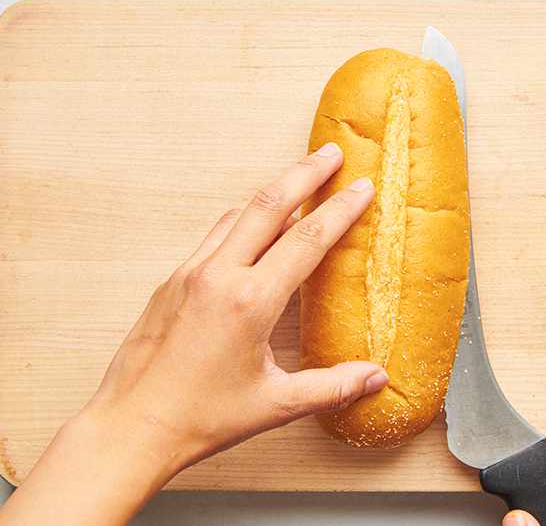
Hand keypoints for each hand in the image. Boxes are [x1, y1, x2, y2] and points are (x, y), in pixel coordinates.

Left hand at [0, 146, 382, 525]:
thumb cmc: (200, 419)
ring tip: (298, 178)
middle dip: (305, 173)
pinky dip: (242, 219)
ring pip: (238, 214)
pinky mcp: (171, 282)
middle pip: (269, 204)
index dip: (340, 209)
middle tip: (333, 152)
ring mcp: (190, 275)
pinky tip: (254, 225)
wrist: (130, 429)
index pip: (307, 239)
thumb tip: (378, 378)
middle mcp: (219, 276)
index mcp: (251, 301)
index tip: (363, 187)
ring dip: (272, 191)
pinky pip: (213, 236)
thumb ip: (332, 386)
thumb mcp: (275, 405)